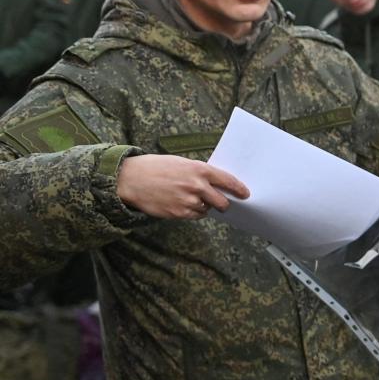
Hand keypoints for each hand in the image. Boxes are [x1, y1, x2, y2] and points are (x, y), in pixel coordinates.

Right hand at [115, 154, 248, 219]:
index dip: (239, 189)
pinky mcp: (179, 213)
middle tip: (221, 203)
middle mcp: (197, 186)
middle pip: (222, 202)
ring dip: (203, 206)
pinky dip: (192, 212)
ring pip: (207, 210)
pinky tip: (180, 204)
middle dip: (223, 204)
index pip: (228, 181)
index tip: (246, 194)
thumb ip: (200, 173)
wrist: (131, 178)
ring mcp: (188, 201)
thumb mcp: (181, 163)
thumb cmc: (156, 168)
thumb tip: (217, 184)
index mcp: (199, 170)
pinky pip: (194, 216)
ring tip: (187, 197)